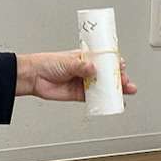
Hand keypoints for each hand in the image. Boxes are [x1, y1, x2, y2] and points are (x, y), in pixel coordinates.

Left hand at [18, 50, 135, 101]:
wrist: (34, 77)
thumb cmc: (48, 63)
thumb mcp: (66, 61)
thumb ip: (80, 66)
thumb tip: (92, 69)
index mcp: (85, 58)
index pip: (104, 59)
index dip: (114, 62)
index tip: (121, 65)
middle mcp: (86, 70)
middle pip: (107, 75)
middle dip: (118, 78)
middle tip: (126, 81)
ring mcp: (83, 82)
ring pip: (103, 87)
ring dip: (115, 90)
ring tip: (126, 92)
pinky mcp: (78, 94)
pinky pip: (94, 98)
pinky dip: (104, 101)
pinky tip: (113, 103)